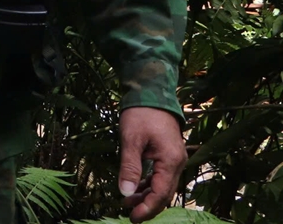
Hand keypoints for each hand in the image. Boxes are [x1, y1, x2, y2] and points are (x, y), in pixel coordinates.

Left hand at [119, 106, 185, 221]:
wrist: (153, 93)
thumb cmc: (141, 114)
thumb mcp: (131, 139)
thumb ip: (130, 167)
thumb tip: (125, 193)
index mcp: (170, 160)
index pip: (161, 193)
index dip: (147, 208)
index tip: (132, 218)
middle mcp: (177, 163)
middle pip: (164, 193)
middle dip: (148, 206)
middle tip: (129, 215)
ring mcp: (175, 159)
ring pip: (163, 185)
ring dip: (147, 196)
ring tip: (127, 203)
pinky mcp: (168, 155)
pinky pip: (161, 176)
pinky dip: (149, 184)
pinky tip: (135, 189)